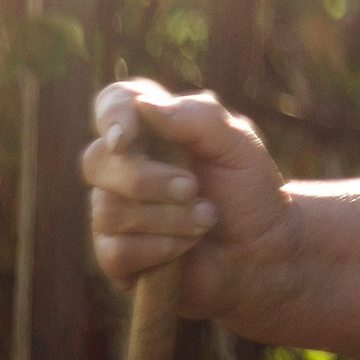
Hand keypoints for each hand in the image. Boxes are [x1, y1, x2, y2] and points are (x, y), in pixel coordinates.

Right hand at [84, 79, 294, 321]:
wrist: (263, 249)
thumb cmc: (249, 190)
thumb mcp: (240, 146)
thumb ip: (200, 118)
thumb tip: (145, 105)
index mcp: (152, 129)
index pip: (114, 104)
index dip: (111, 116)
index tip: (125, 138)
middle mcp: (122, 167)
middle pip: (96, 162)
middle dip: (147, 180)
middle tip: (193, 189)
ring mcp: (113, 212)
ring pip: (109, 211)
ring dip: (168, 218)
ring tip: (206, 219)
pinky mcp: (115, 255)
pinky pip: (116, 252)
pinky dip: (161, 249)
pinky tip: (186, 247)